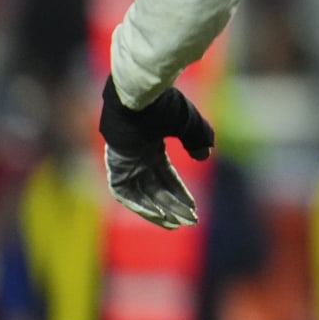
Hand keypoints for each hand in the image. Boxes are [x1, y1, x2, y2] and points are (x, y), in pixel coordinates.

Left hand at [99, 76, 213, 228]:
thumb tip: (204, 156)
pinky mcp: (114, 166)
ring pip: (141, 194)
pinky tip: (158, 215)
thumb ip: (198, 139)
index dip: (180, 193)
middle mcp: (136, 157)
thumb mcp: (188, 124)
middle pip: (155, 189)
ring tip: (176, 224)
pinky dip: (140, 205)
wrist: (138, 95)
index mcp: (151, 145)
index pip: (166, 176)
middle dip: (173, 206)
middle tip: (190, 221)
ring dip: (158, 210)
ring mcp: (124, 162)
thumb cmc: (162, 105)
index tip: (194, 208)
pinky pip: (124, 193)